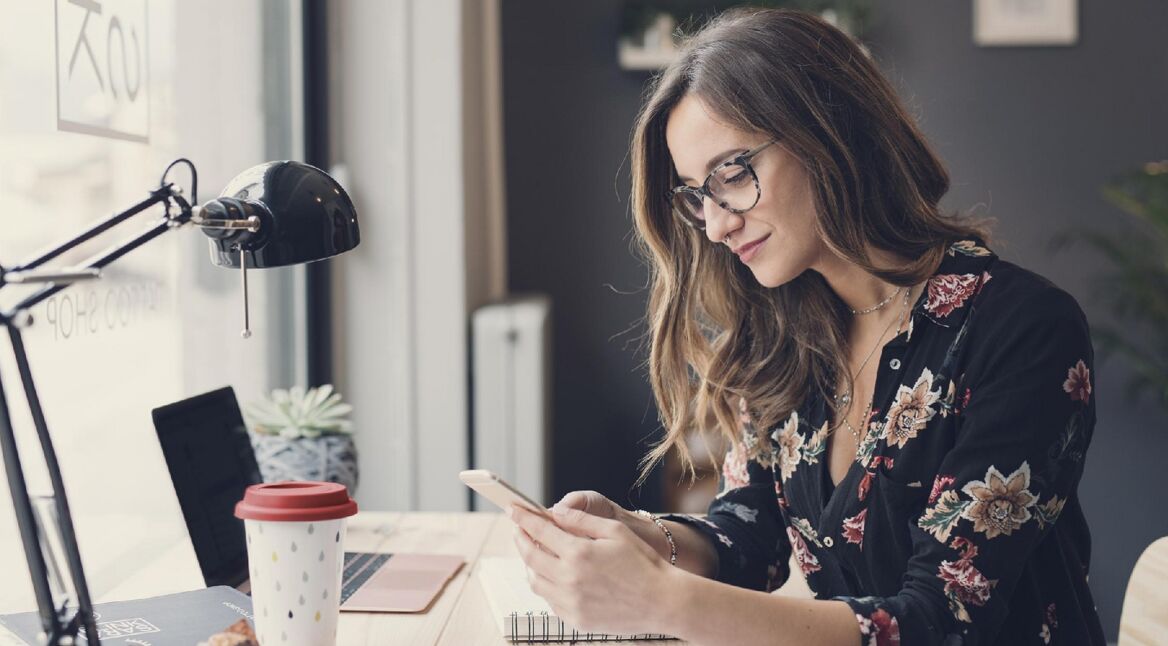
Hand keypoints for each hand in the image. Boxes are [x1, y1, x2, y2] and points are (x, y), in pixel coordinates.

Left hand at [510, 504, 677, 635]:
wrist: (662, 602)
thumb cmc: (644, 563)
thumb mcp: (615, 531)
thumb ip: (582, 520)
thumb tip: (557, 511)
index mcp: (579, 553)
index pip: (539, 531)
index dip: (524, 518)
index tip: (514, 510)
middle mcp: (569, 579)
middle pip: (530, 556)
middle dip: (521, 538)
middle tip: (519, 529)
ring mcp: (571, 602)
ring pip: (535, 581)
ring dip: (530, 564)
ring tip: (535, 552)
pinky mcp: (576, 619)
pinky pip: (550, 600)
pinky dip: (546, 585)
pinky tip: (554, 576)